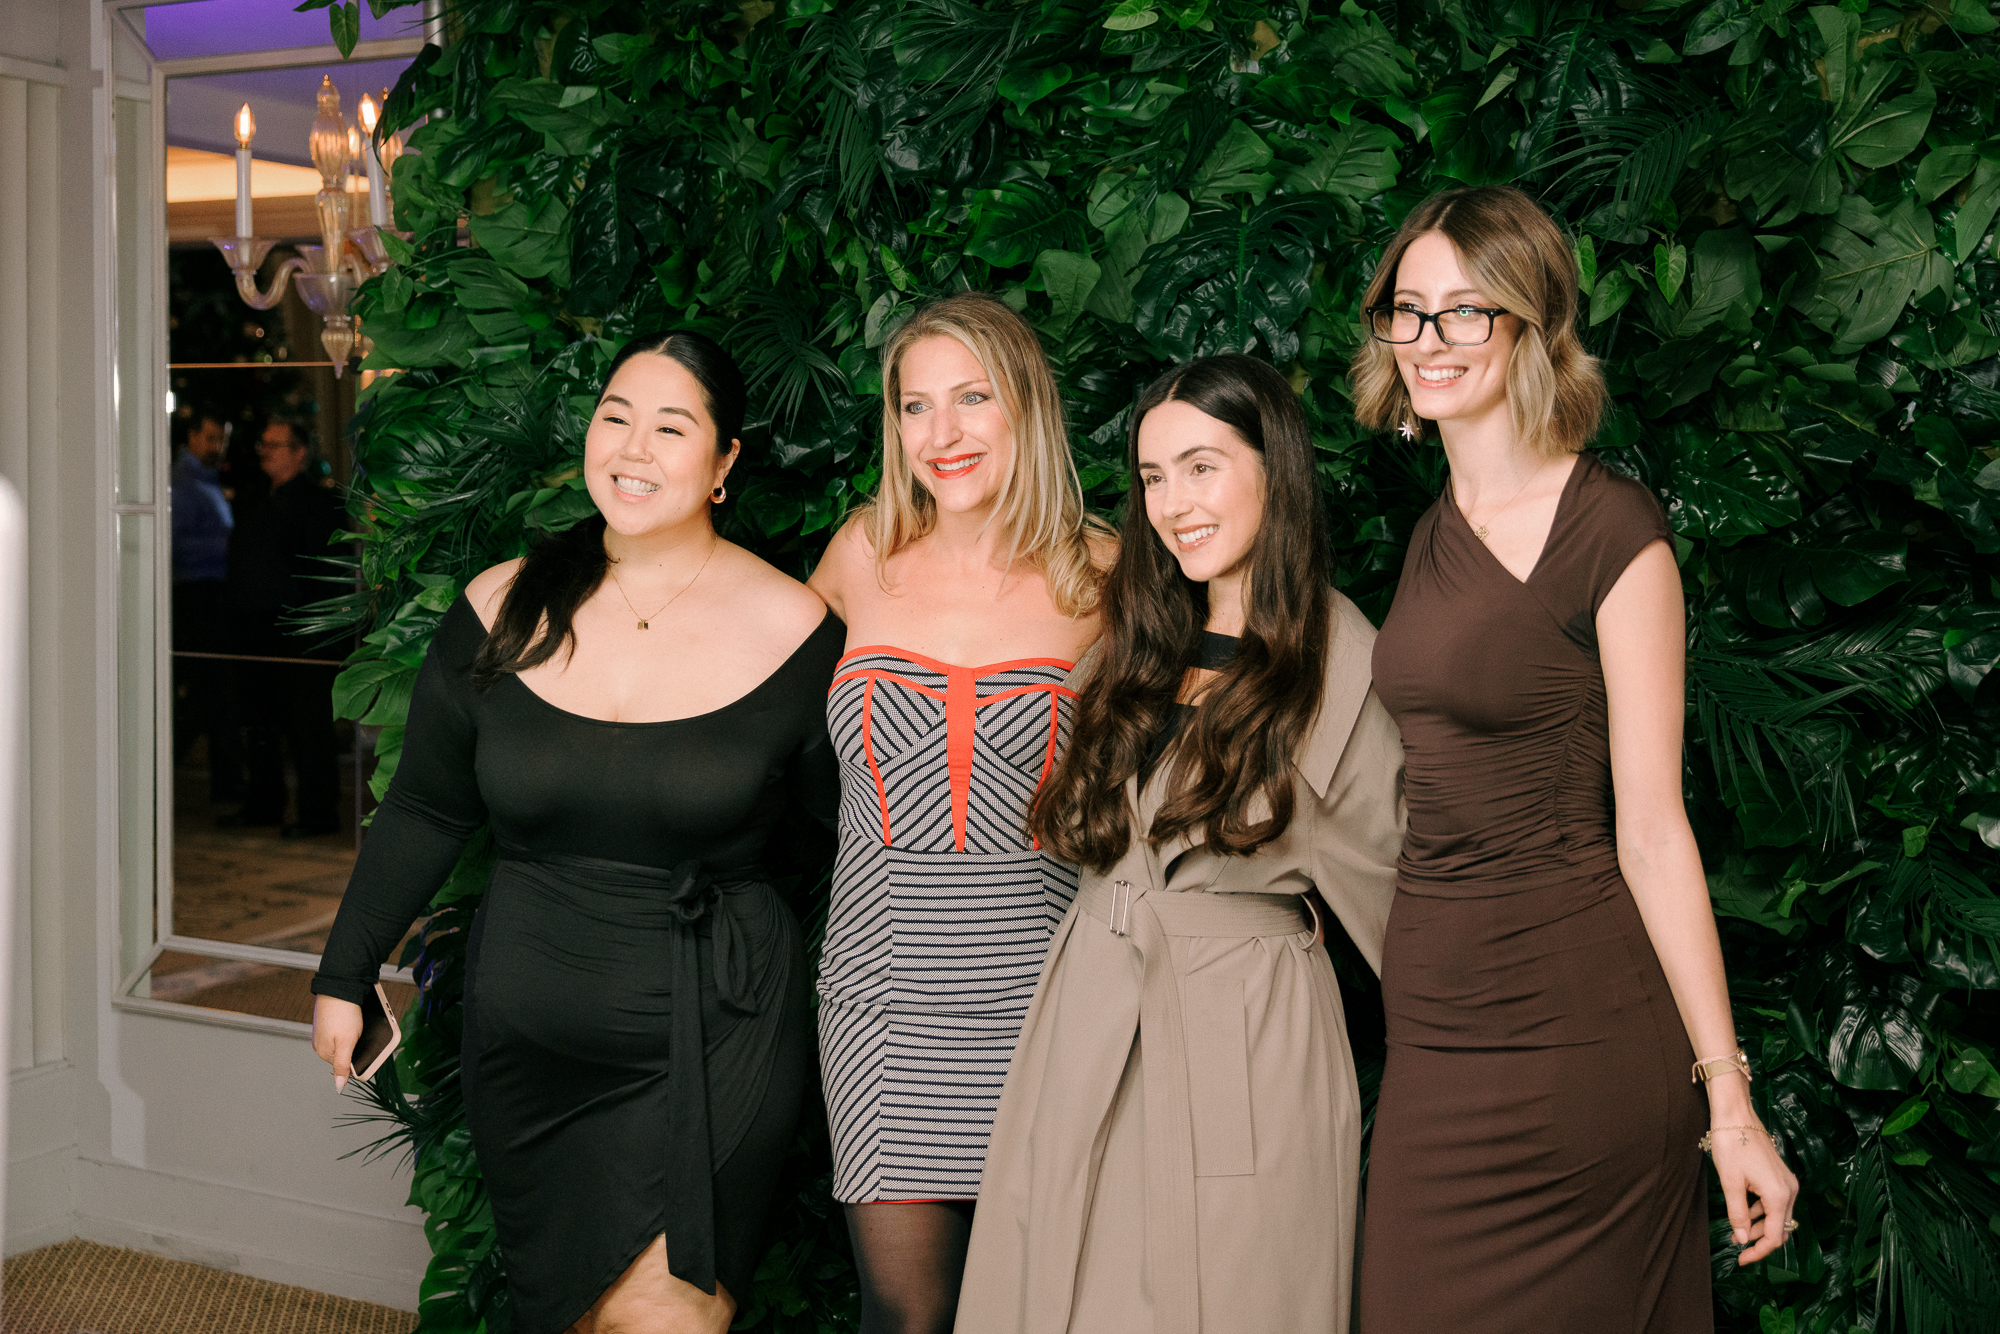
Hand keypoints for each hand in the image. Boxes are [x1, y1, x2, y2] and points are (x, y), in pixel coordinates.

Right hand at [312, 994, 363, 1092]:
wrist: (339, 989)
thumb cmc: (344, 1015)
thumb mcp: (347, 1043)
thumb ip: (342, 1066)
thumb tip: (338, 1087)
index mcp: (324, 1053)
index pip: (345, 1066)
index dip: (357, 1057)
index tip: (363, 1046)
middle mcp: (320, 1045)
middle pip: (344, 1054)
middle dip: (355, 1046)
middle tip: (360, 1033)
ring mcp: (323, 1034)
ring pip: (343, 1042)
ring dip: (352, 1037)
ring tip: (355, 1025)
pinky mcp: (327, 1024)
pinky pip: (341, 1032)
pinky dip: (349, 1029)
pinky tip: (352, 1020)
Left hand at [1709, 1122, 1798, 1263]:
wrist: (1737, 1115)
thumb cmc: (1731, 1145)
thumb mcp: (1730, 1183)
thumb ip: (1737, 1214)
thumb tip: (1741, 1239)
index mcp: (1779, 1196)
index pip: (1773, 1237)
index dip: (1758, 1252)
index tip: (1741, 1260)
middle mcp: (1790, 1191)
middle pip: (1779, 1229)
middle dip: (1758, 1240)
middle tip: (1736, 1246)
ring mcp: (1787, 1183)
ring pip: (1777, 1217)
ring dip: (1758, 1226)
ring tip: (1735, 1228)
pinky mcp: (1781, 1177)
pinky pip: (1774, 1203)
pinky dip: (1760, 1211)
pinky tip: (1743, 1210)